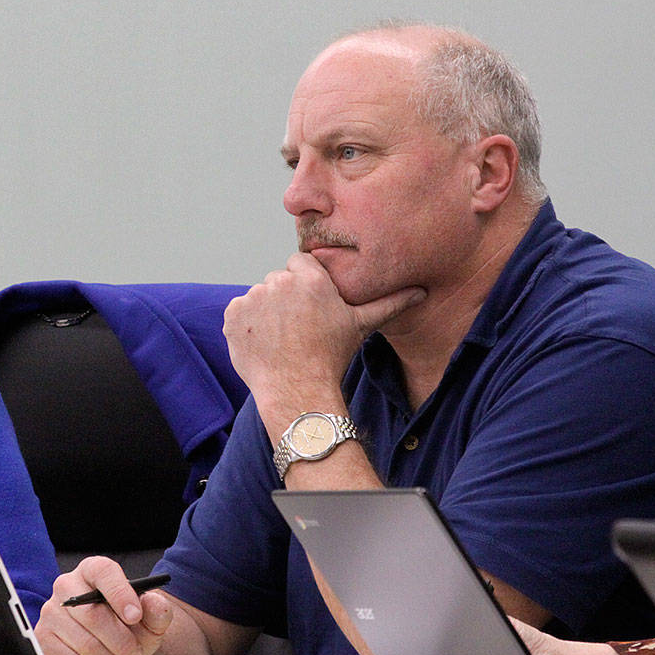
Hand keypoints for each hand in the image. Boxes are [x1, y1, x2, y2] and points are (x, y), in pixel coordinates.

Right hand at [34, 557, 173, 654]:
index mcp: (93, 571)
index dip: (120, 594)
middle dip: (120, 640)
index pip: (103, 572)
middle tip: (134, 651)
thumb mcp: (148, 619)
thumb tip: (153, 603)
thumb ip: (157, 610)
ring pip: (83, 641)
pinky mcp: (44, 636)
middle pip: (93, 614)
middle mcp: (68, 585)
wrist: (105, 651)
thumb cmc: (125, 629)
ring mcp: (52, 611)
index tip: (135, 616)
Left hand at [223, 253, 424, 415]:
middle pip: (278, 280)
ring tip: (281, 338)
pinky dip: (246, 325)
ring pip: (259, 296)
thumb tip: (421, 291)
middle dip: (285, 298)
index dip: (305, 285)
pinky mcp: (233, 315)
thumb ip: (388, 303)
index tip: (310, 307)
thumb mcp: (361, 326)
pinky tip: (263, 343)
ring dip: (265, 312)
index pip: (301, 264)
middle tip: (297, 327)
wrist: (297, 390)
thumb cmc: (331, 357)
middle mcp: (279, 282)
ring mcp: (252, 298)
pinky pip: (239, 312)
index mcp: (310, 278)